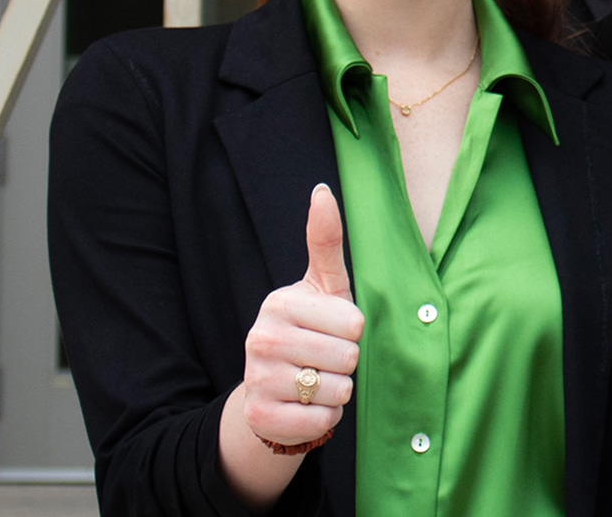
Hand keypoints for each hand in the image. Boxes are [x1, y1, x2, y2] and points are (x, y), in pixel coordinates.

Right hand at [239, 185, 364, 445]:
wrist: (275, 392)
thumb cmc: (313, 330)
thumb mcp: (324, 286)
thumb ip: (326, 241)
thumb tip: (321, 190)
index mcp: (279, 303)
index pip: (355, 323)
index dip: (354, 332)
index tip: (334, 330)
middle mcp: (261, 338)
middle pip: (348, 357)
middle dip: (347, 363)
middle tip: (325, 360)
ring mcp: (256, 378)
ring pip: (337, 390)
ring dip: (337, 392)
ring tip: (316, 382)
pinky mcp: (260, 416)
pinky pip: (322, 421)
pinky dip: (324, 418)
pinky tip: (306, 406)